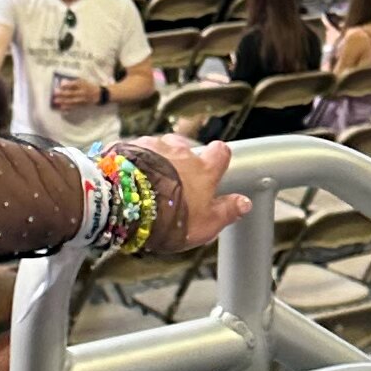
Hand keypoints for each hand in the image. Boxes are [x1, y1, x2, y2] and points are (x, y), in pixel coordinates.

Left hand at [49, 71, 105, 111]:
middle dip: (63, 93)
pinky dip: (67, 107)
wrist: (99, 94)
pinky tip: (61, 107)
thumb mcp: (83, 81)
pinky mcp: (82, 105)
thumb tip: (62, 82)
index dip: (67, 85)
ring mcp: (82, 100)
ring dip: (63, 101)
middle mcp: (82, 93)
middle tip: (55, 93)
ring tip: (56, 101)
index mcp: (83, 85)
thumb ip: (73, 81)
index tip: (60, 84)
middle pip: (72, 93)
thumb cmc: (88, 86)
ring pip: (72, 101)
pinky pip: (74, 106)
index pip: (74, 84)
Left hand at [130, 133, 251, 250]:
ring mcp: (154, 145)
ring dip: (159, 160)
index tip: (216, 166)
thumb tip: (244, 203)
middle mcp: (181, 151)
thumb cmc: (167, 218)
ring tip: (151, 182)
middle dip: (183, 162)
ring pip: (162, 148)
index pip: (221, 152)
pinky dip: (137, 161)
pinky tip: (131, 178)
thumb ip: (226, 211)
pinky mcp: (130, 146)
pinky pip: (137, 150)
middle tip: (177, 184)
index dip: (219, 158)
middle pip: (188, 148)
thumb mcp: (205, 225)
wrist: (126, 204)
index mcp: (203, 169)